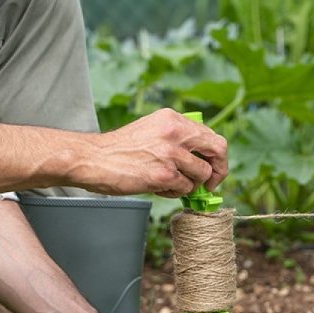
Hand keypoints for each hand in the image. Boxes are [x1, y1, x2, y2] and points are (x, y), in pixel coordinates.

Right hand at [83, 108, 227, 196]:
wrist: (93, 159)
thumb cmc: (121, 149)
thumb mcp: (152, 130)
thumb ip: (177, 138)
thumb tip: (203, 158)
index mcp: (173, 119)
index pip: (211, 136)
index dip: (216, 156)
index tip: (212, 168)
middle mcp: (175, 132)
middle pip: (218, 150)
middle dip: (220, 171)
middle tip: (210, 184)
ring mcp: (171, 153)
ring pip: (202, 174)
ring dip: (191, 185)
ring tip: (171, 184)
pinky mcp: (164, 174)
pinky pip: (185, 188)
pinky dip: (175, 193)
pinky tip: (159, 188)